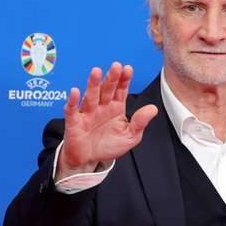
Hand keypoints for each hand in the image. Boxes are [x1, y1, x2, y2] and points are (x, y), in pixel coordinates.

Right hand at [56, 62, 157, 179]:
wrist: (90, 160)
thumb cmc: (109, 145)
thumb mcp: (130, 136)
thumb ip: (140, 123)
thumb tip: (153, 109)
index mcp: (116, 107)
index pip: (121, 90)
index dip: (124, 79)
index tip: (128, 69)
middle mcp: (102, 107)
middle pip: (106, 89)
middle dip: (111, 77)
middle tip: (116, 66)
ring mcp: (88, 113)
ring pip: (90, 96)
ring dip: (93, 84)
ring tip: (96, 72)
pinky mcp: (74, 122)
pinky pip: (72, 110)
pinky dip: (73, 101)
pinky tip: (75, 92)